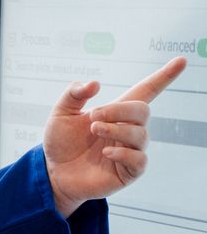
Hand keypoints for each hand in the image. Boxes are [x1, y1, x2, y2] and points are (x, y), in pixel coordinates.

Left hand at [43, 56, 186, 215]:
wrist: (53, 172)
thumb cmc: (61, 142)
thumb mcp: (61, 114)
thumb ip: (74, 95)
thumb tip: (95, 83)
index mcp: (116, 112)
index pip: (146, 91)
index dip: (164, 77)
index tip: (181, 61)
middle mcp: (128, 129)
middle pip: (142, 111)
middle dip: (119, 110)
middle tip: (94, 117)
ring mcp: (130, 150)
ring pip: (140, 135)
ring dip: (116, 130)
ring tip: (94, 130)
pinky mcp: (129, 171)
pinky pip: (139, 160)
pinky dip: (123, 154)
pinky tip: (105, 153)